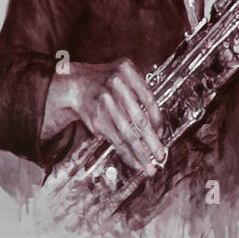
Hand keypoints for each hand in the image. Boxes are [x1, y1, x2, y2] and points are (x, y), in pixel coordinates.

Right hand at [44, 59, 165, 176]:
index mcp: (127, 71)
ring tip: (149, 166)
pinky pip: (116, 140)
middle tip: (161, 154)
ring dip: (141, 153)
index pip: (149, 99)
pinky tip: (135, 162)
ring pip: (128, 134)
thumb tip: (156, 123)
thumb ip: (140, 92)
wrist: (76, 85)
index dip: (157, 119)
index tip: (162, 132)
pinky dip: (127, 153)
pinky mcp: (98, 121)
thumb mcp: (125, 74)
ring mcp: (105, 105)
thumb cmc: (107, 81)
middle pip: (139, 120)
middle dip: (152, 141)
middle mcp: (116, 87)